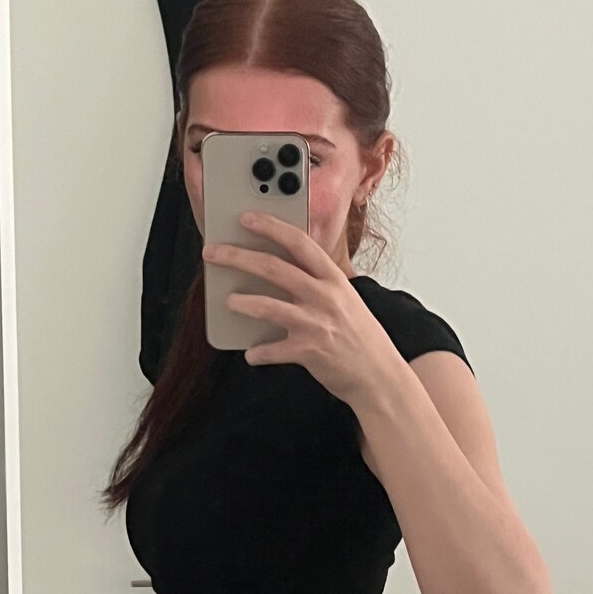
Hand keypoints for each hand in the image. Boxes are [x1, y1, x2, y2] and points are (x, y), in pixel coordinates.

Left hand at [200, 210, 395, 403]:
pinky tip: (251, 353)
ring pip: (268, 306)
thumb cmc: (359, 336)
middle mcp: (325, 297)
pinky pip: (272, 350)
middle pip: (274, 268)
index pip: (299, 242)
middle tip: (213, 253)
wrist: (379, 375)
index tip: (246, 218)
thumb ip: (317, 284)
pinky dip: (258, 353)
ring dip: (243, 303)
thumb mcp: (345, 300)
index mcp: (334, 279)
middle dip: (238, 257)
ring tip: (229, 301)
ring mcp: (316, 324)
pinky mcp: (309, 352)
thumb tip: (276, 271)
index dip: (270, 226)